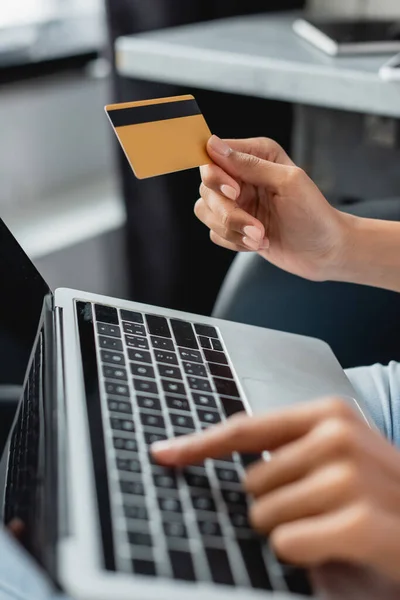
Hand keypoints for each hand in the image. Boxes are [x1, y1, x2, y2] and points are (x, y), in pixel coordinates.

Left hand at [152, 398, 399, 582]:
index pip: (246, 428)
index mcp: (329, 415)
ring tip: (333, 527)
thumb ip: (285, 454)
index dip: (199, 444)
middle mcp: (339, 436)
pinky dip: (303, 555)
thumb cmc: (380, 497)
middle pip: (250, 482)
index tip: (164, 454)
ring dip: (290, 532)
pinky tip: (339, 548)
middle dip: (274, 505)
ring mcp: (351, 476)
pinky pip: (286, 543)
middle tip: (319, 511)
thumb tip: (205, 458)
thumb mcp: (336, 460)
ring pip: (264, 516)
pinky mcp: (362, 522)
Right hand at [197, 136, 350, 280]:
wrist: (324, 252)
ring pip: (206, 213)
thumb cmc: (314, 214)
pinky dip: (234, 242)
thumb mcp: (287, 182)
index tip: (235, 193)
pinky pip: (215, 233)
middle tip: (257, 228)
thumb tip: (213, 144)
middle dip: (229, 214)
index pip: (213, 157)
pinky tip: (259, 244)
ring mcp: (237, 203)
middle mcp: (242, 176)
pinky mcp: (235, 227)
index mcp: (256, 155)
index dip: (217, 176)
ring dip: (233, 231)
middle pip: (207, 189)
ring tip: (261, 238)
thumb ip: (249, 163)